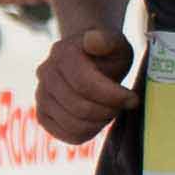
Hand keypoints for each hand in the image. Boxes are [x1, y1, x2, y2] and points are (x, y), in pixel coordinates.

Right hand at [38, 25, 136, 143]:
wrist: (89, 60)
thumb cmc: (107, 54)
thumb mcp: (115, 43)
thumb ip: (108, 40)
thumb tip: (93, 40)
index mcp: (62, 53)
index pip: (85, 84)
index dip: (113, 96)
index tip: (132, 98)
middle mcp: (46, 73)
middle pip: (80, 107)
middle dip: (108, 110)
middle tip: (123, 105)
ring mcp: (41, 95)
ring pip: (73, 124)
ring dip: (100, 122)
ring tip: (110, 110)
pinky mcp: (43, 115)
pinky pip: (66, 135)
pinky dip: (88, 132)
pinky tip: (98, 120)